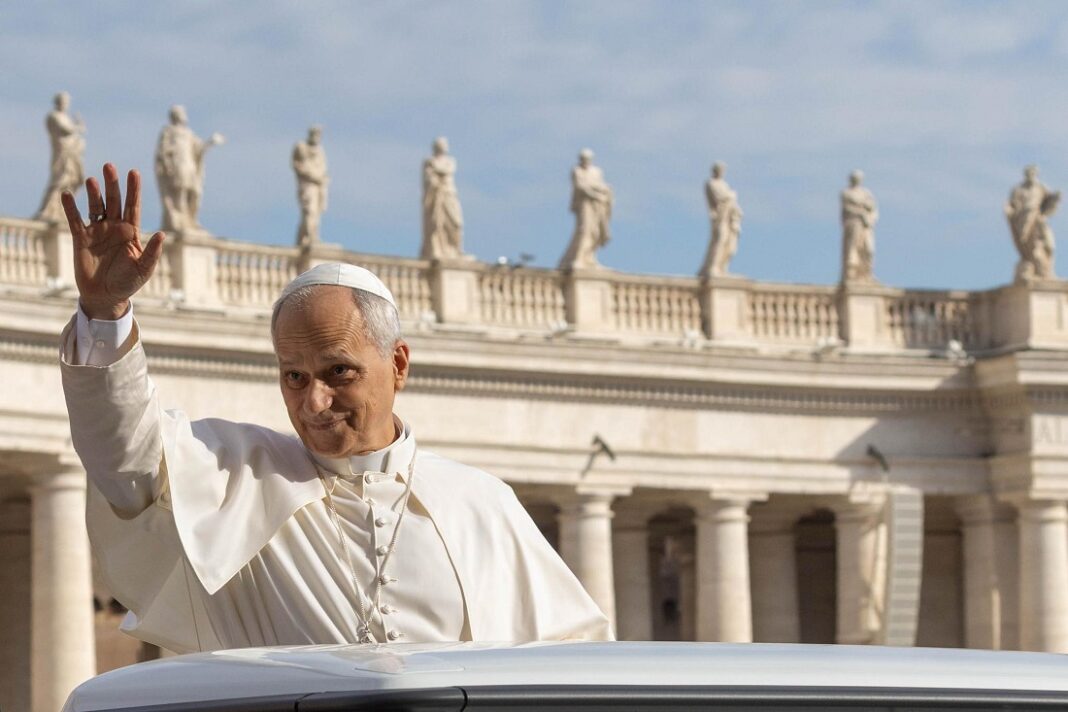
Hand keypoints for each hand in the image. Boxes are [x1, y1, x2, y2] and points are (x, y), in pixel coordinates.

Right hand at [61, 163, 164, 319]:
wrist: (105, 296)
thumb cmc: (128, 282)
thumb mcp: (144, 268)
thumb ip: (152, 252)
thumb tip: (162, 234)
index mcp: (131, 232)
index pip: (132, 206)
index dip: (133, 190)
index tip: (134, 172)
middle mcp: (114, 227)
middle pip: (113, 201)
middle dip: (112, 184)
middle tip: (109, 166)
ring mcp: (97, 231)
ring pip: (95, 207)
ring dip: (93, 193)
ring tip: (92, 180)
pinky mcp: (81, 238)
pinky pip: (75, 220)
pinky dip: (70, 208)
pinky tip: (67, 194)